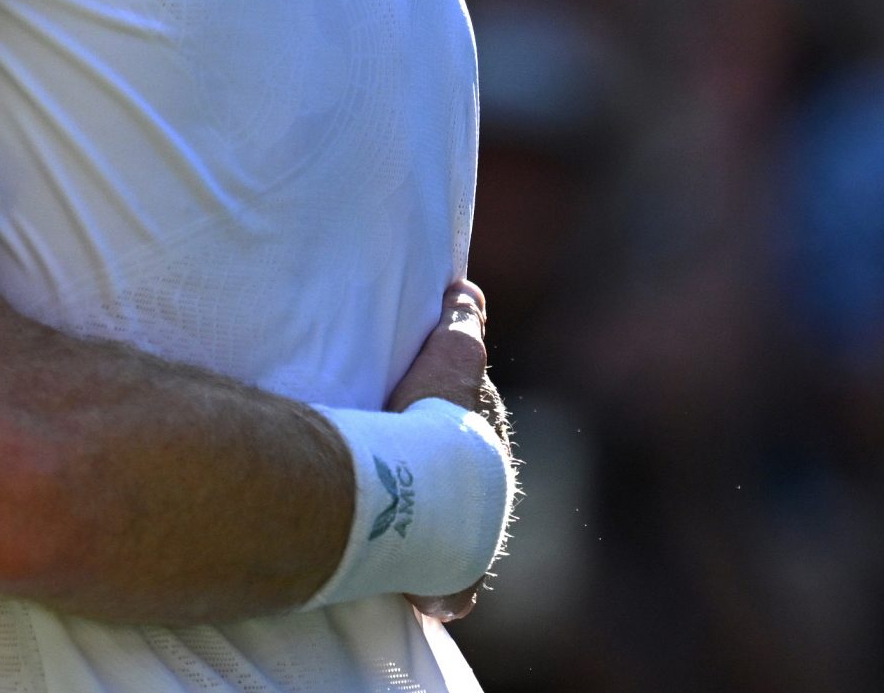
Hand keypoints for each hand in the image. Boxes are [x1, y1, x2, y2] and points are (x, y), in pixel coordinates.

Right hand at [384, 280, 508, 623]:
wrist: (426, 481)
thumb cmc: (433, 417)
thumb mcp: (452, 357)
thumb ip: (460, 322)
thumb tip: (466, 288)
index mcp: (492, 454)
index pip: (472, 443)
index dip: (444, 433)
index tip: (414, 425)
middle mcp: (492, 504)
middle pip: (464, 495)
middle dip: (441, 488)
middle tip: (394, 472)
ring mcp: (474, 547)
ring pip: (455, 540)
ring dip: (433, 536)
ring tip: (391, 525)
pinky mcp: (453, 587)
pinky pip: (446, 594)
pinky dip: (436, 595)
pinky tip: (418, 595)